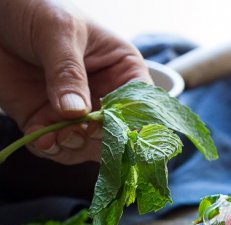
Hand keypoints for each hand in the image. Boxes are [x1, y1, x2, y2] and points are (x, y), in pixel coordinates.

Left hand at [0, 0, 151, 164]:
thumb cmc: (33, 6)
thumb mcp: (57, 31)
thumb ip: (68, 72)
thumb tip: (76, 112)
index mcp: (121, 71)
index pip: (140, 105)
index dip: (132, 122)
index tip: (112, 128)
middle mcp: (104, 96)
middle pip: (117, 134)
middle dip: (100, 140)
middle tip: (80, 133)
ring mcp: (76, 112)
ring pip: (89, 147)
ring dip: (74, 147)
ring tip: (58, 135)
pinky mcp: (48, 121)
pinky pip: (56, 147)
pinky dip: (50, 148)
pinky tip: (42, 138)